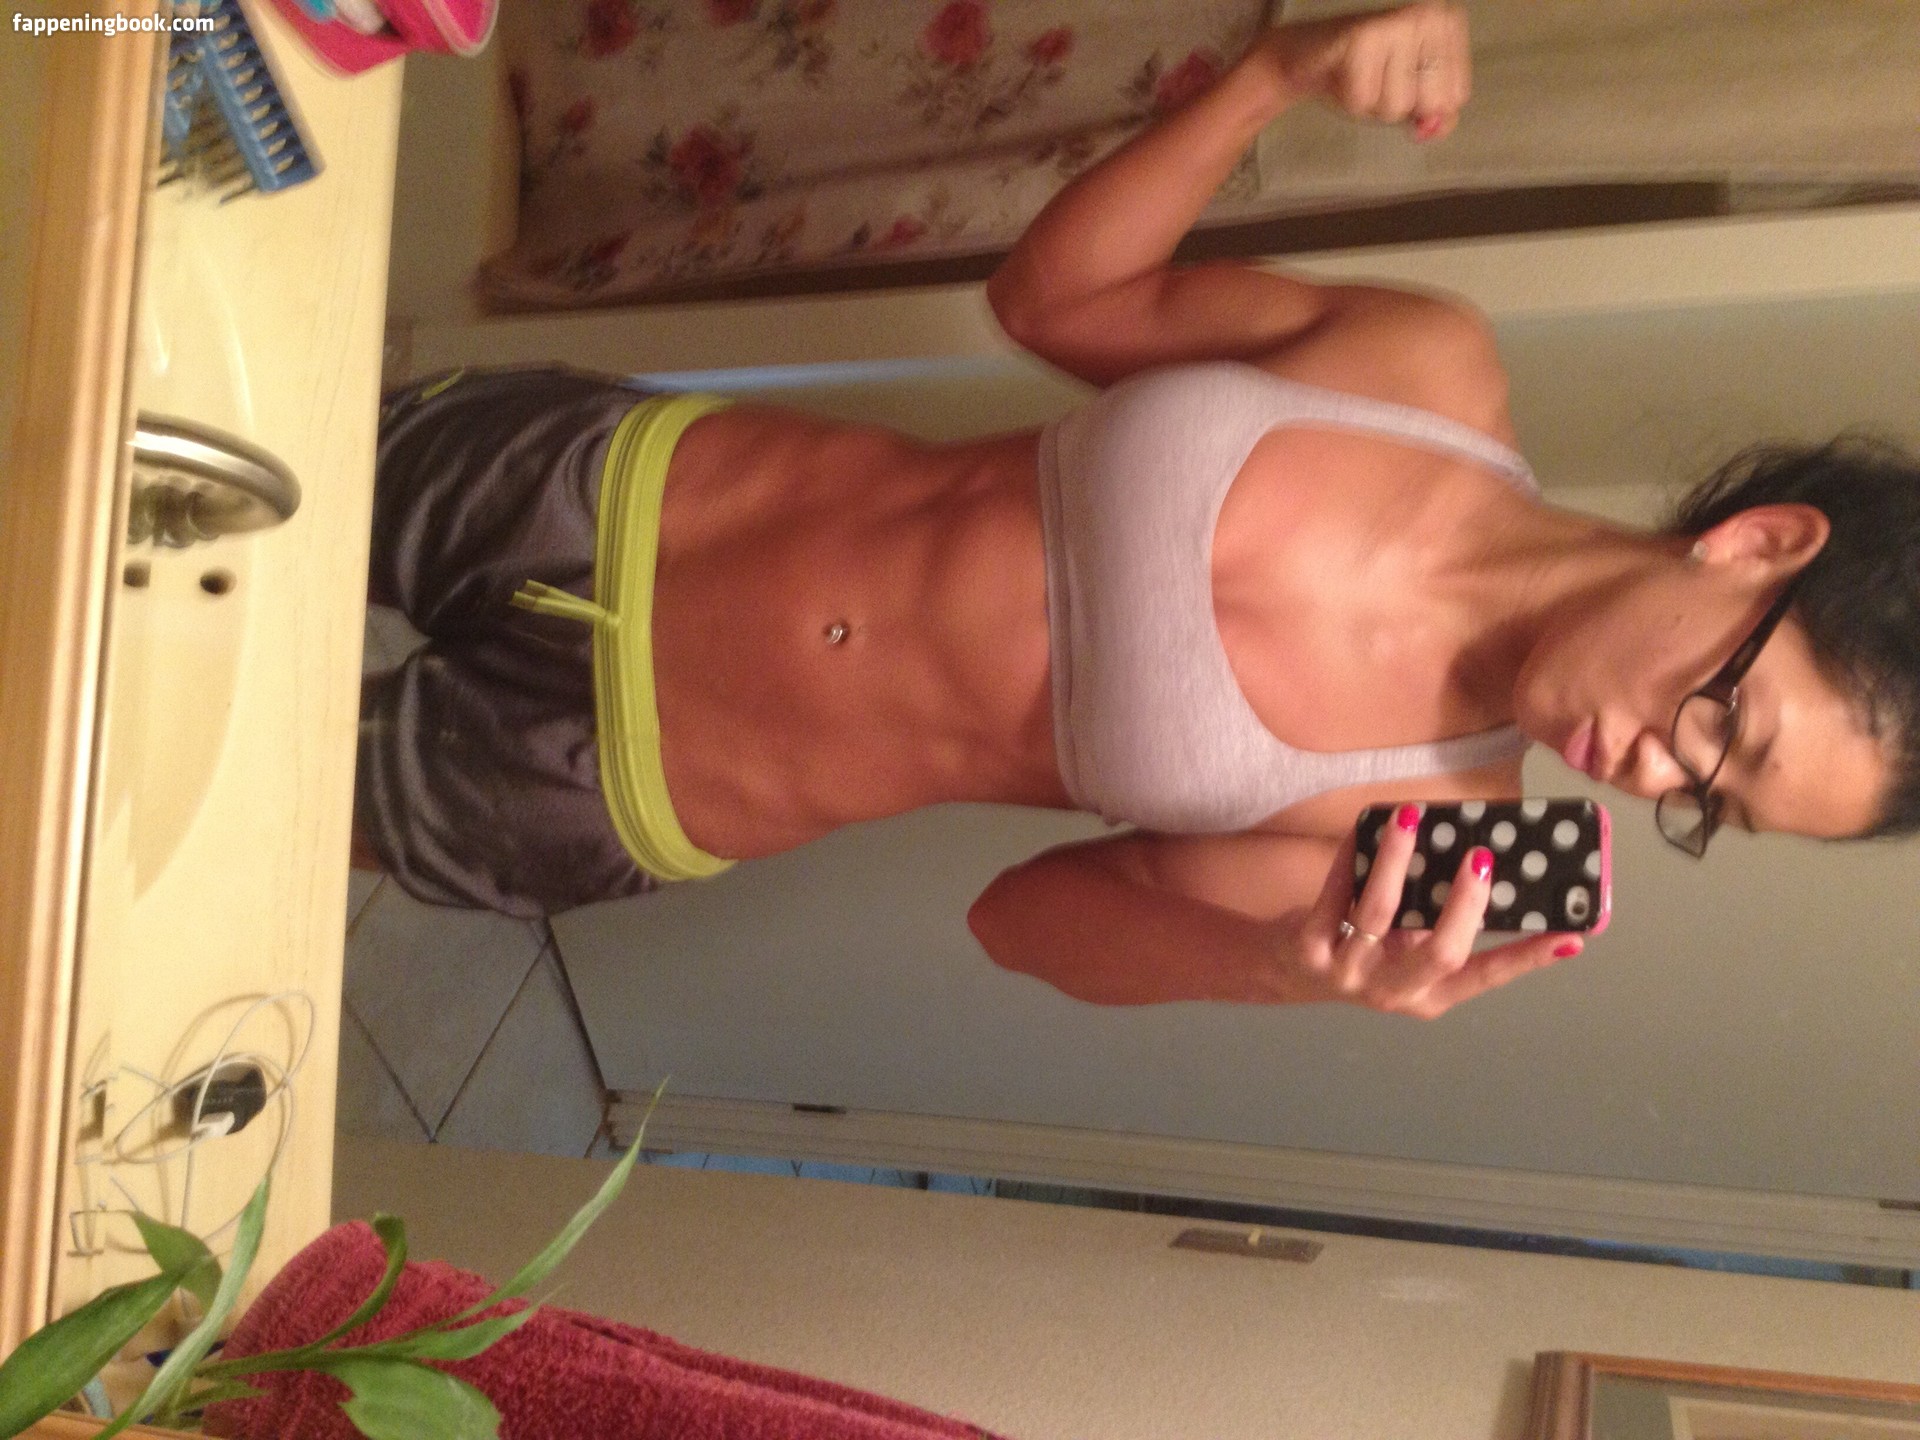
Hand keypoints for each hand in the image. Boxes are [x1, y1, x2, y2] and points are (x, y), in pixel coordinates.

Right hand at [1262, 1, 1470, 141]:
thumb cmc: (1367, 74)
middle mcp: (1430, 15)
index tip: (1404, 84)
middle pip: (1431, 102)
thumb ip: (1438, 118)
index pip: (1457, 95)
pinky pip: (1364, 101)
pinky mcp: (1363, 37)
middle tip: (1380, 80)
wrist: (1310, 56)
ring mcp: (1399, 23)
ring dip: (1373, 105)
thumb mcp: (1412, 98)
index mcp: (1449, 25)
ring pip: (1397, 104)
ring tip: (1363, 78)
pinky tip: (1345, 78)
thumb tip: (1431, 127)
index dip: (1426, 108)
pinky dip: (1351, 102)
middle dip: (1400, 107)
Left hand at [1283, 804, 1582, 1017]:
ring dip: (1398, 860)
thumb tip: (1485, 866)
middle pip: (1441, 954)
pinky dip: (1349, 858)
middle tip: (1481, 858)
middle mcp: (1394, 991)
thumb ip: (1440, 922)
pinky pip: (1332, 896)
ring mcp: (1349, 973)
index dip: (1528, 959)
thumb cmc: (1363, 950)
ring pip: (1379, 914)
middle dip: (1465, 905)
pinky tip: (1363, 827)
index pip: (1487, 977)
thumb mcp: (1408, 948)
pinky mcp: (1308, 950)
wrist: (1285, 973)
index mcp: (1429, 995)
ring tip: (1413, 817)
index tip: (1572, 935)